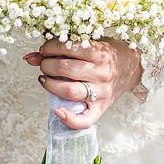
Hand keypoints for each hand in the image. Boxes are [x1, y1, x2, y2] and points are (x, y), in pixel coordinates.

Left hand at [22, 37, 142, 129]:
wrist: (133, 66)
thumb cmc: (108, 53)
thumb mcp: (90, 43)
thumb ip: (61, 48)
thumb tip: (30, 57)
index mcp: (100, 52)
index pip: (67, 48)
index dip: (49, 48)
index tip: (45, 50)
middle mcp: (101, 72)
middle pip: (64, 69)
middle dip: (46, 65)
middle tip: (44, 64)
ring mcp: (101, 92)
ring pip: (69, 91)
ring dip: (49, 84)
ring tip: (45, 79)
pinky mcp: (101, 108)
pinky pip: (84, 120)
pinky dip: (68, 119)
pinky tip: (57, 110)